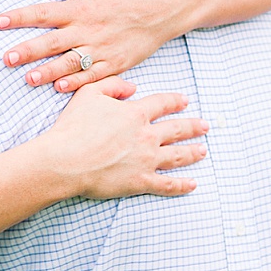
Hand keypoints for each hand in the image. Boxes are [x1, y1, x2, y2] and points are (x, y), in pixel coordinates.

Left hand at [0, 0, 175, 90]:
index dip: (19, 17)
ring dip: (48, 72)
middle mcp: (88, 30)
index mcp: (80, 8)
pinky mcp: (115, 64)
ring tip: (28, 79)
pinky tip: (59, 88)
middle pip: (52, 43)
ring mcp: (102, 50)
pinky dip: (76, 83)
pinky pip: (92, 76)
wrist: (161, 8)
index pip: (43, 13)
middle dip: (27, 51)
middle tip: (6, 58)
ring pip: (70, 64)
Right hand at [35, 78, 207, 199]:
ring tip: (203, 151)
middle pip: (177, 129)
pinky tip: (193, 184)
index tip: (185, 100)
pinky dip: (182, 185)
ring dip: (193, 152)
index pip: (163, 103)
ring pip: (178, 156)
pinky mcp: (141, 182)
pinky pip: (167, 184)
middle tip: (205, 126)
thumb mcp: (88, 93)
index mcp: (136, 113)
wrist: (65, 160)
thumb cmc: (73, 127)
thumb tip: (133, 88)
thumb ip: (112, 85)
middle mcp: (147, 136)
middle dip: (193, 126)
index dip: (175, 101)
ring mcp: (146, 160)